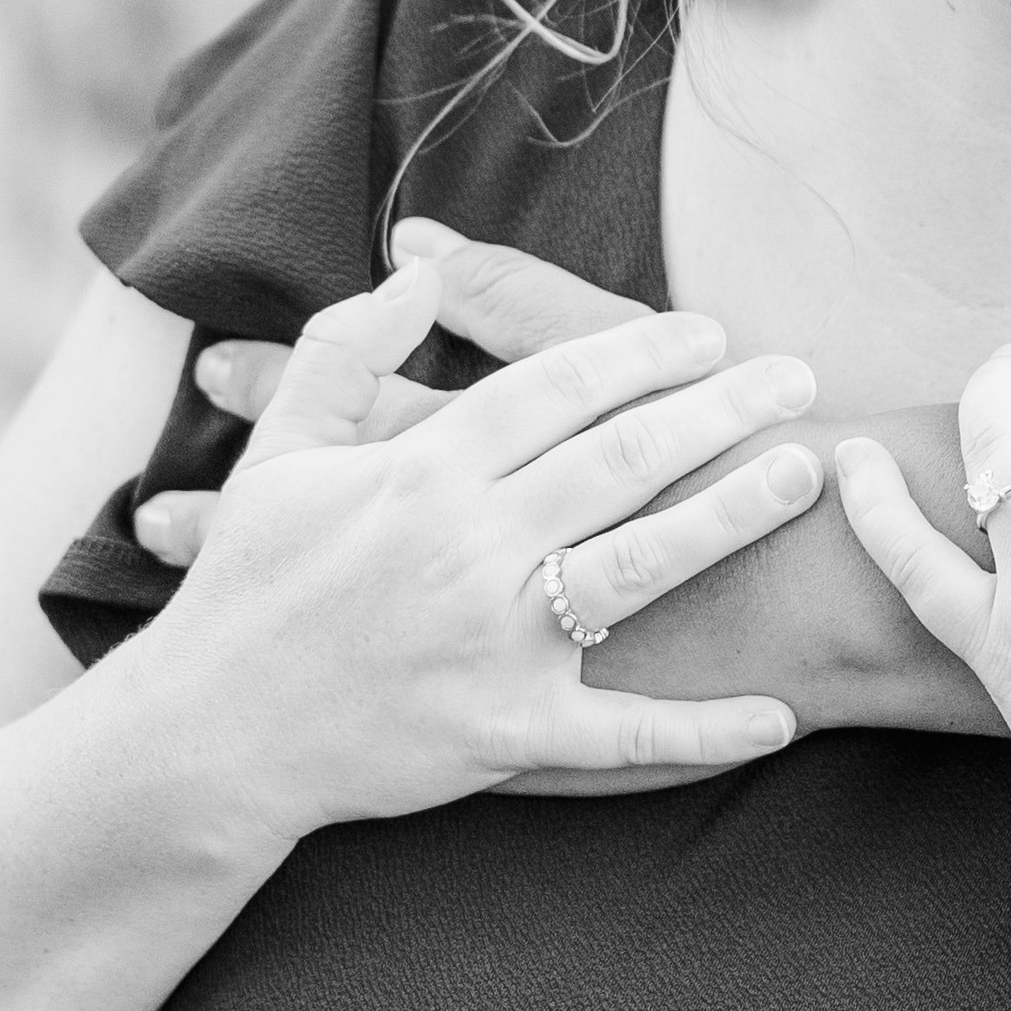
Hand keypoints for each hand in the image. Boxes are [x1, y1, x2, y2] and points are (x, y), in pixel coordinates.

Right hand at [163, 261, 817, 818]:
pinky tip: (782, 715)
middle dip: (718, 410)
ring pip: (639, 566)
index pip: (555, 388)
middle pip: (619, 458)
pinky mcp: (507, 732)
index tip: (709, 331)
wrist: (204, 741)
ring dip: (731, 518)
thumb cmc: (247, 588)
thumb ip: (346, 351)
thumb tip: (418, 268)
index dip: (640, 352)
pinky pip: (624, 733)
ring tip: (806, 474)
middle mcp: (467, 548)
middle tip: (795, 378)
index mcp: (420, 474)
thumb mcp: (281, 454)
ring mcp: (493, 643)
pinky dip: (706, 729)